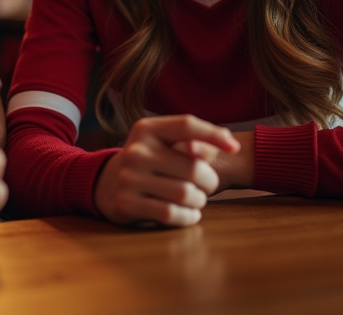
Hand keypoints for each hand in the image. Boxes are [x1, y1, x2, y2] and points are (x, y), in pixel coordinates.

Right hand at [93, 115, 239, 227]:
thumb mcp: (162, 142)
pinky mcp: (127, 203)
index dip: (214, 135)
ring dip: (199, 201)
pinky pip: (171, 214)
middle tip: (207, 186)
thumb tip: (228, 144)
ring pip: (185, 194)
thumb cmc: (150, 161)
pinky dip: (188, 217)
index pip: (186, 125)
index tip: (235, 148)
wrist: (106, 183)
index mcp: (147, 129)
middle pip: (193, 168)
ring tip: (196, 199)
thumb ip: (193, 140)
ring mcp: (129, 178)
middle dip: (209, 181)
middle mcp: (136, 151)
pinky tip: (189, 213)